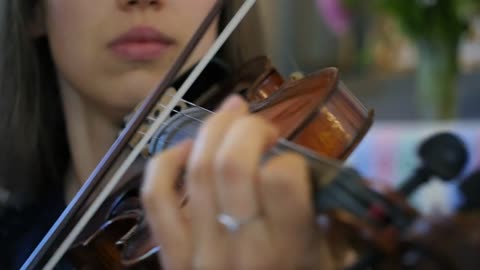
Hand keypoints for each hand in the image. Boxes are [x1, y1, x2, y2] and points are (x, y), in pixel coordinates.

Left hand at [141, 95, 334, 269]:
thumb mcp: (328, 262)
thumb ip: (328, 217)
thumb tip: (320, 168)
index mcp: (288, 250)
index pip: (282, 178)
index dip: (289, 156)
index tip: (291, 160)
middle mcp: (241, 247)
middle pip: (232, 165)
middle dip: (247, 128)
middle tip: (260, 123)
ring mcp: (200, 251)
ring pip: (195, 171)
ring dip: (212, 130)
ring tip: (230, 113)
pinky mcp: (171, 256)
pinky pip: (156, 200)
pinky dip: (164, 164)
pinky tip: (184, 149)